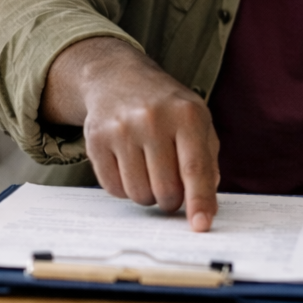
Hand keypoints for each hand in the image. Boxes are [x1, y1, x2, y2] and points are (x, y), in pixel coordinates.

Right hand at [46, 38, 219, 230]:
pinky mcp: (96, 139)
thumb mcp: (197, 121)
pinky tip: (130, 166)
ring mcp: (120, 129)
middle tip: (172, 188)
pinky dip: (125, 189)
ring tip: (150, 172)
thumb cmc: (166, 106)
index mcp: (186, 114)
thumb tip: (206, 206)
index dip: (199, 200)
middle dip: (172, 200)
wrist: (118, 78)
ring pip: (139, 194)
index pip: (194, 167)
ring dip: (148, 196)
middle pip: (166, 190)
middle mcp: (152, 119)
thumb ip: (207, 162)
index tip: (201, 225)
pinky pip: (114, 189)